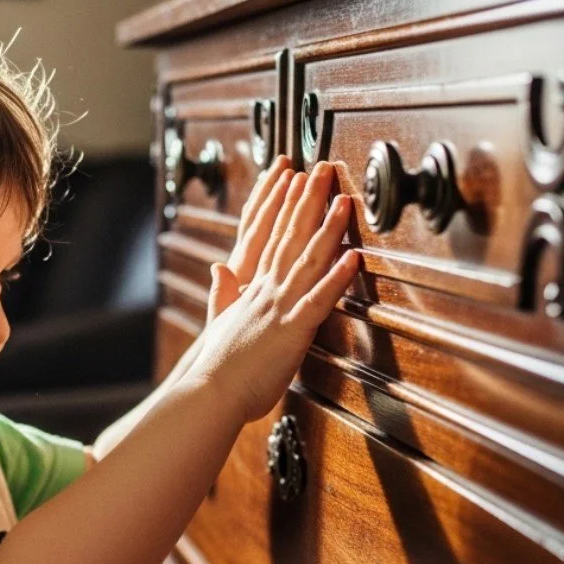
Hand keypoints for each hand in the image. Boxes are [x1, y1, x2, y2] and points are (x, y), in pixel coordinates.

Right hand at [183, 163, 360, 424]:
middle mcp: (265, 292)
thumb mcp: (218, 325)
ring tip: (345, 200)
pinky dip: (338, 277)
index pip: (271, 240)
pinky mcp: (292, 330)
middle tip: (323, 170)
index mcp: (251, 292)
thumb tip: (219, 268)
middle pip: (290, 238)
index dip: (285, 209)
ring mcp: (279, 308)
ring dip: (329, 228)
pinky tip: (354, 257)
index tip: (295, 182)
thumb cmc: (216, 369)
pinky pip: (320, 299)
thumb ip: (221, 295)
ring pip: (307, 260)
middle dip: (309, 201)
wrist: (210, 392)